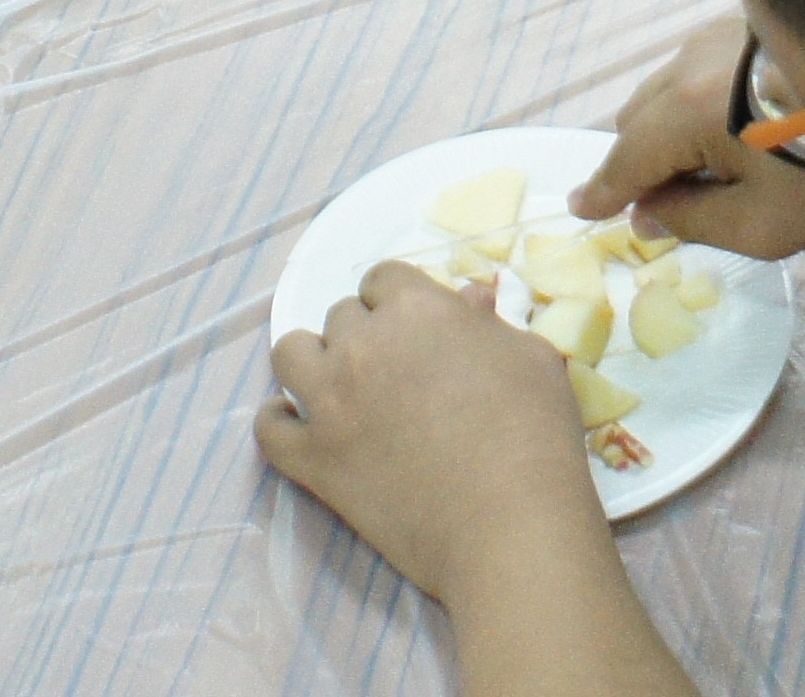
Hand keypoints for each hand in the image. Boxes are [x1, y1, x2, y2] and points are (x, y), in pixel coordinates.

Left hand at [259, 261, 604, 602]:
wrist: (509, 525)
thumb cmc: (535, 435)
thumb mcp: (531, 359)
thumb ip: (489, 324)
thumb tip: (466, 300)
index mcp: (415, 310)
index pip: (383, 279)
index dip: (399, 302)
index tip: (416, 332)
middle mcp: (361, 345)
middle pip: (342, 317)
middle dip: (366, 337)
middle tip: (395, 374)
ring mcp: (329, 403)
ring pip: (290, 354)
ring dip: (313, 362)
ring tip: (339, 388)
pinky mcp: (313, 460)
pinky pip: (268, 428)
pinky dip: (279, 422)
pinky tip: (300, 427)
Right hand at [566, 15, 804, 260]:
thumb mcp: (765, 224)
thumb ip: (694, 222)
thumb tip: (649, 215)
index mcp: (686, 109)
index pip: (627, 159)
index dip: (603, 191)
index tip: (581, 208)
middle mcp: (690, 60)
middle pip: (637, 118)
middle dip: (641, 161)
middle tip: (669, 203)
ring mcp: (718, 34)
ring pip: (666, 88)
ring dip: (670, 127)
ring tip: (715, 167)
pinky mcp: (748, 22)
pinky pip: (698, 67)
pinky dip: (698, 100)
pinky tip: (739, 126)